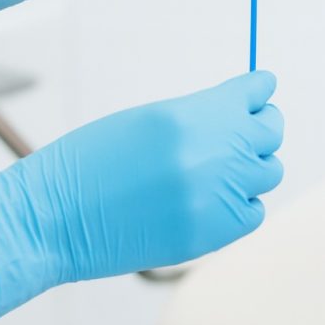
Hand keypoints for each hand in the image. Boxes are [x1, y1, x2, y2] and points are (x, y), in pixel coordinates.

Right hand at [0, 72, 283, 324]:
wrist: (54, 217)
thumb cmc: (89, 163)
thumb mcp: (146, 122)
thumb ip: (197, 118)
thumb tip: (236, 115)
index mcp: (192, 115)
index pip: (254, 92)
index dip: (258, 90)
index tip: (260, 91)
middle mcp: (212, 153)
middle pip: (270, 132)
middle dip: (262, 126)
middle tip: (249, 129)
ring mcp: (216, 195)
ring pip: (268, 173)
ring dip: (252, 167)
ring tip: (225, 168)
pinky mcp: (213, 233)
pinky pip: (253, 212)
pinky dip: (242, 204)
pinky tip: (217, 200)